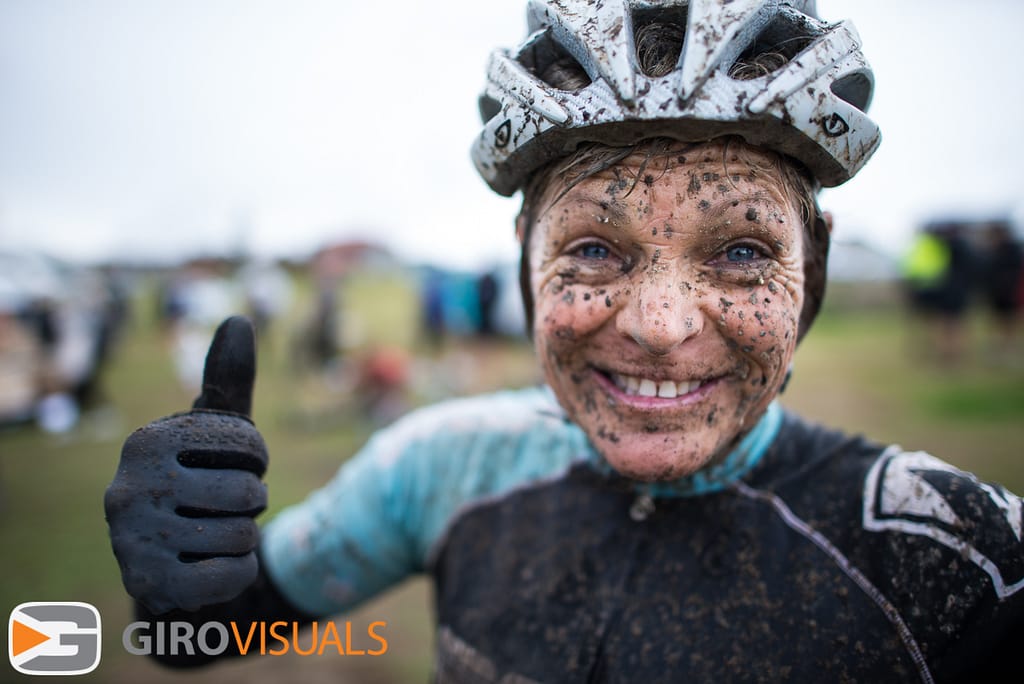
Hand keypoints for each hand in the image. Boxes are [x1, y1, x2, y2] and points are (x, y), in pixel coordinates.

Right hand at [105, 316, 268, 613]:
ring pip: (243, 536)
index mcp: (148, 442)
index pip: (248, 445)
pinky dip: (240, 574)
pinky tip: (215, 567)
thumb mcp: (215, 433)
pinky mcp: (147, 586)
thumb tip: (238, 319)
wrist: (172, 561)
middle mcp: (128, 488)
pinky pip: (232, 576)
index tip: (238, 466)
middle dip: (253, 502)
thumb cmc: (200, 481)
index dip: (258, 460)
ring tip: (217, 533)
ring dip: (245, 538)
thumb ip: (228, 381)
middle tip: (227, 507)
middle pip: (248, 493)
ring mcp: (133, 540)